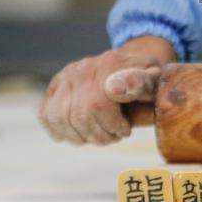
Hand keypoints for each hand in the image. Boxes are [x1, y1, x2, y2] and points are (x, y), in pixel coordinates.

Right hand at [38, 36, 176, 145]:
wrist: (132, 64)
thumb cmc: (146, 78)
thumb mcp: (154, 79)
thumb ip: (141, 83)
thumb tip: (115, 89)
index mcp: (110, 64)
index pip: (99, 104)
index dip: (111, 125)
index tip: (125, 131)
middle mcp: (85, 67)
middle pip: (81, 115)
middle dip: (99, 135)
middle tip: (114, 137)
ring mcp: (68, 75)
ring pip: (61, 118)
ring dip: (81, 136)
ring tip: (99, 136)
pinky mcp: (56, 84)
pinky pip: (47, 115)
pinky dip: (60, 131)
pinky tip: (79, 135)